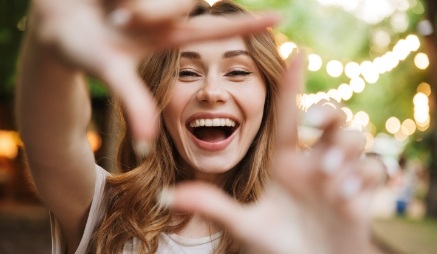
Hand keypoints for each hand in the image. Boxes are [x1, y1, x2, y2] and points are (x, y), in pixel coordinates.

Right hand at [29, 0, 278, 141]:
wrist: (51, 22)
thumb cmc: (77, 48)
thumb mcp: (109, 70)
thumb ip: (132, 102)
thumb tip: (146, 144)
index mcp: (166, 36)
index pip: (215, 31)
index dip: (247, 26)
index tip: (281, 19)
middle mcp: (165, 13)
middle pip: (181, 2)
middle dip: (148, 8)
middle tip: (117, 16)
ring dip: (130, 1)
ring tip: (108, 8)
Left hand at [163, 52, 384, 253]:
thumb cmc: (277, 247)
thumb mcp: (245, 224)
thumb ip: (212, 206)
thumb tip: (168, 194)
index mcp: (285, 162)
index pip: (287, 116)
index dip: (291, 85)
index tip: (294, 52)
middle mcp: (313, 163)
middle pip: (330, 117)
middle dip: (327, 113)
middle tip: (313, 124)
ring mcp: (340, 176)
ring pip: (355, 138)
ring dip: (345, 151)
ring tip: (330, 178)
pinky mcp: (362, 192)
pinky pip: (375, 169)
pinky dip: (365, 178)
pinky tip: (347, 198)